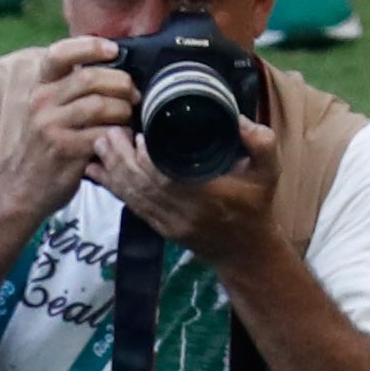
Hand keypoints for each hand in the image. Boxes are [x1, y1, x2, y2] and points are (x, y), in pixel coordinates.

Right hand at [0, 36, 133, 211]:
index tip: (113, 50)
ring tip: (128, 118)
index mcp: (40, 88)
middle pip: (90, 78)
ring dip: (123, 110)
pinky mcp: (64, 150)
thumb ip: (70, 89)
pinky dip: (119, 135)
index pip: (60, 53)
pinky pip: (102, 134)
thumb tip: (112, 67)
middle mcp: (42, 103)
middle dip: (121, 84)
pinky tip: (121, 139)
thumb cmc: (45, 147)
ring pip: (99, 105)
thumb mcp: (47, 111)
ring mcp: (51, 127)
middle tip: (133, 95)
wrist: (24, 188)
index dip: (90, 46)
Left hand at [89, 116, 275, 264]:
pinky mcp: (160, 228)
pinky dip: (115, 188)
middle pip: (142, 185)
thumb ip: (261, 143)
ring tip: (100, 145)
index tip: (138, 134)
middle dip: (121, 158)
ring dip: (113, 171)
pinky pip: (132, 207)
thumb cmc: (256, 205)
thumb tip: (240, 119)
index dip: (147, 158)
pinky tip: (100, 171)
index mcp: (207, 196)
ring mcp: (168, 223)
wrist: (245, 251)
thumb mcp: (269, 172)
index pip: (167, 178)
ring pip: (133, 197)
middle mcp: (182, 213)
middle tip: (109, 131)